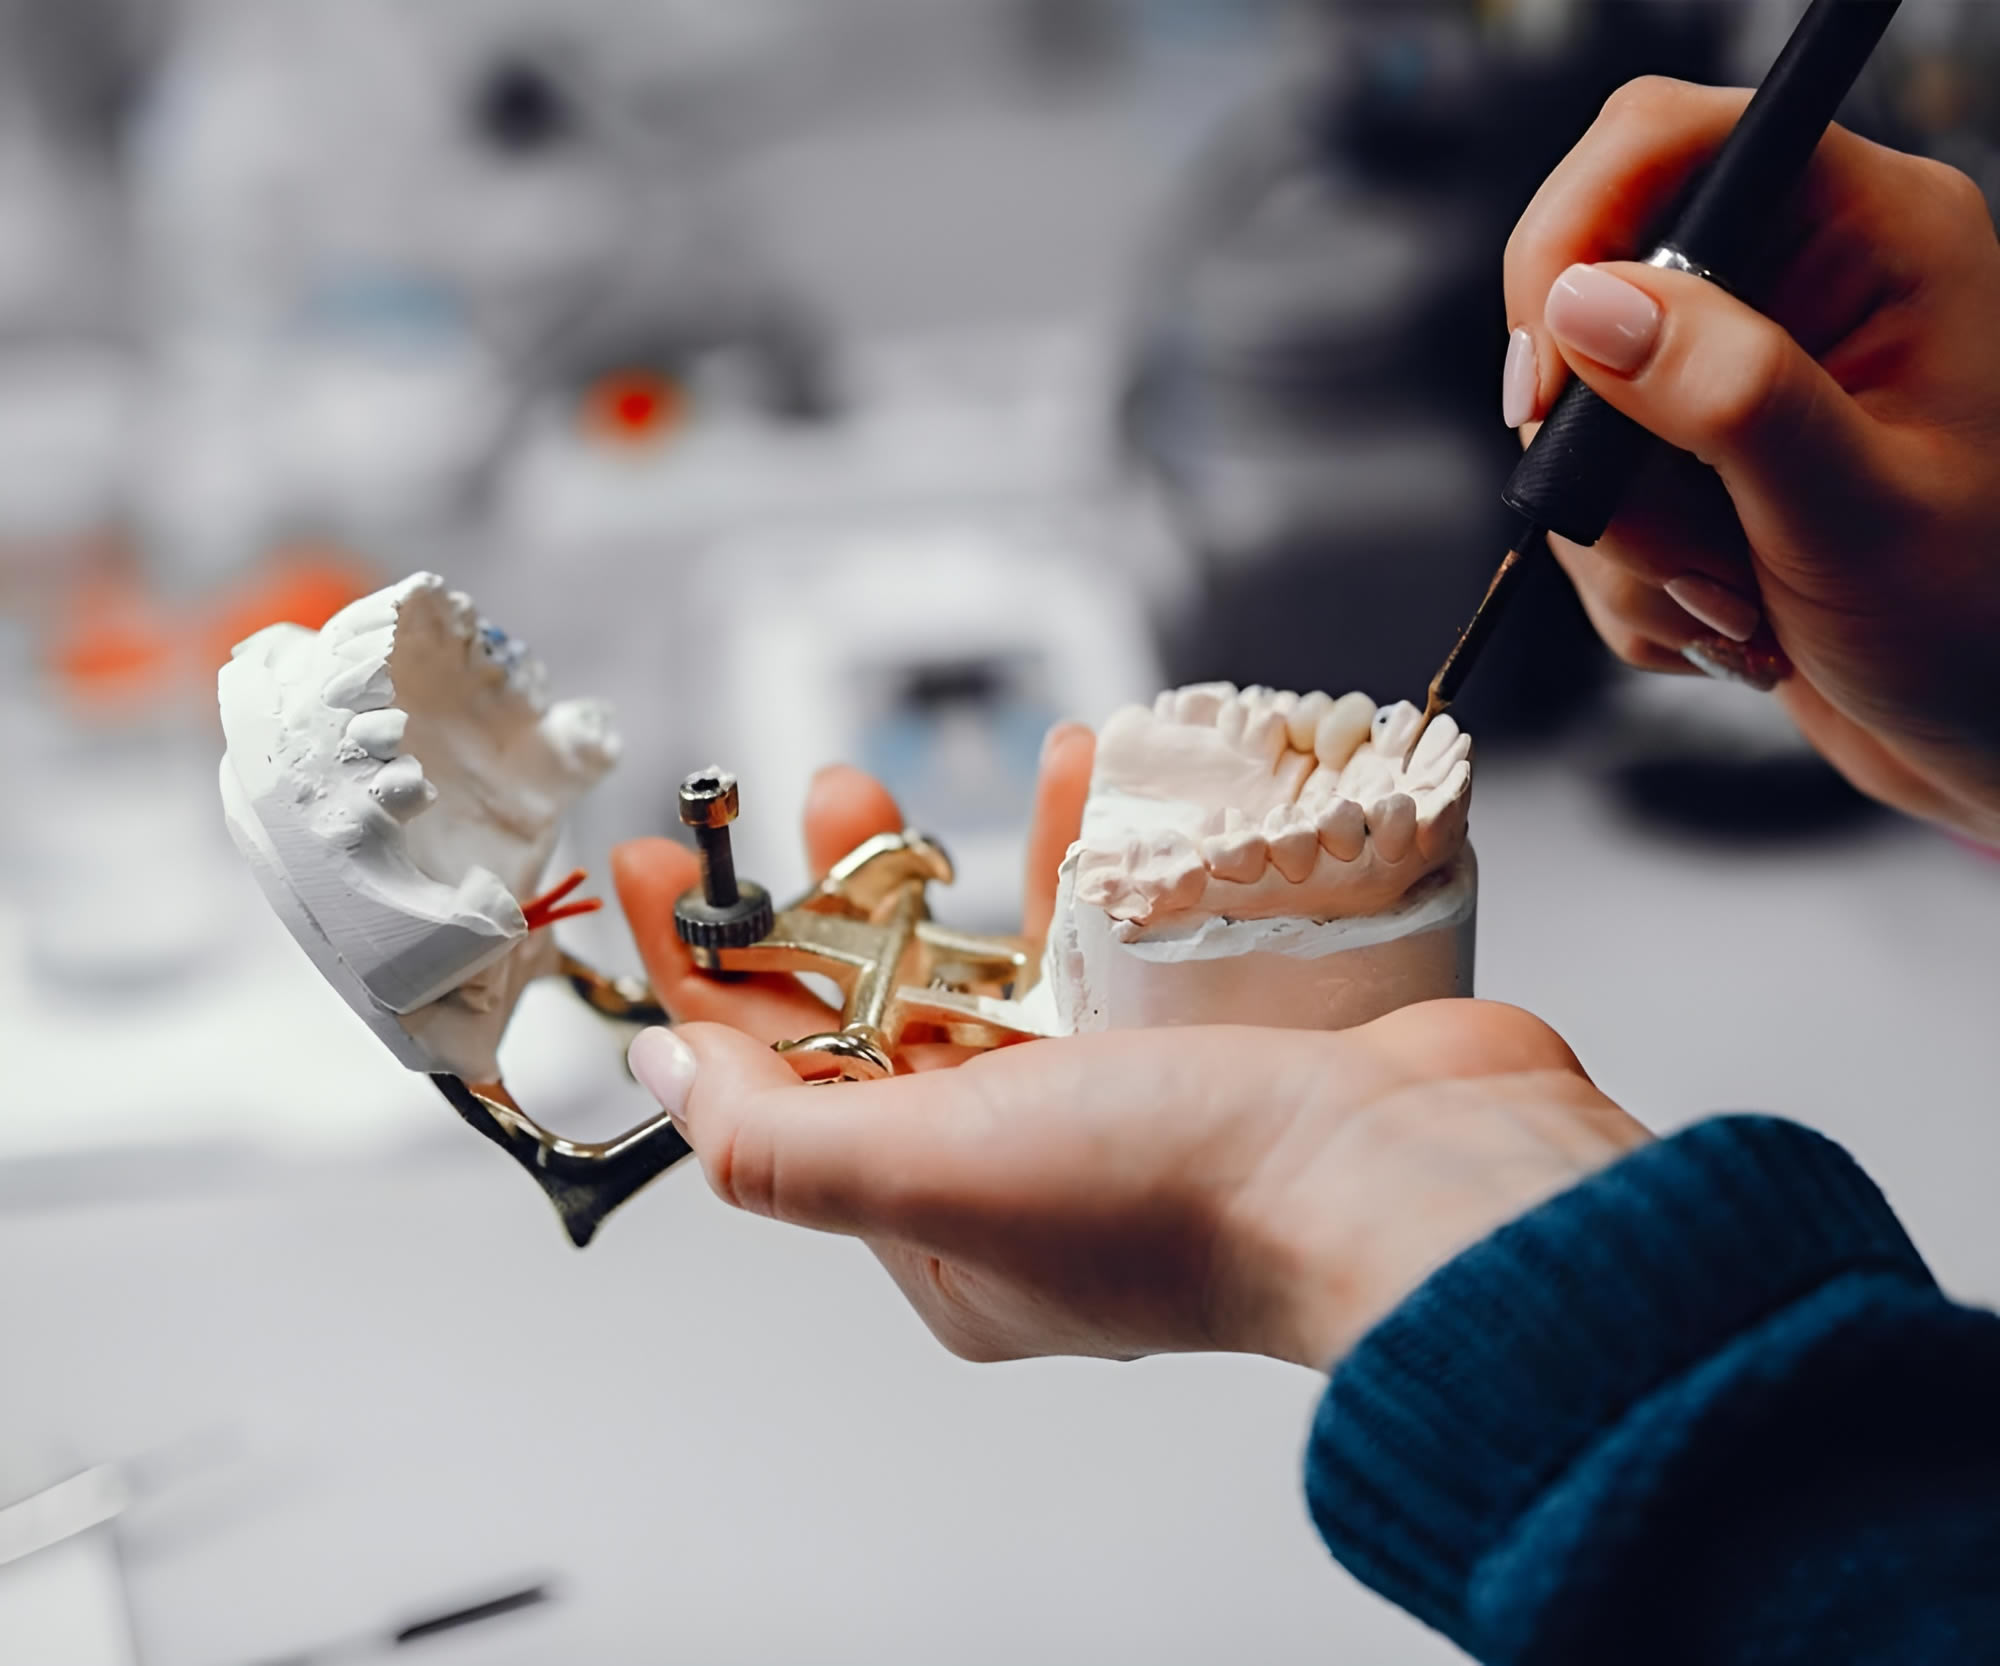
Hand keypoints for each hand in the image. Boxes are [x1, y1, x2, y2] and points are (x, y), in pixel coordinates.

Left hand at [613, 752, 1648, 1369]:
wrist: (1425, 1177)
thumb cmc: (1198, 1195)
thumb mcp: (942, 1171)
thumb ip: (782, 1136)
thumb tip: (665, 1075)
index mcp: (946, 1235)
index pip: (782, 1097)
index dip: (709, 981)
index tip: (664, 876)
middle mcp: (1027, 1177)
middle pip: (891, 1014)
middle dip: (840, 901)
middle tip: (822, 797)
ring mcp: (1123, 1107)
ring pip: (1001, 963)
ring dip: (961, 864)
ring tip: (935, 783)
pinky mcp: (1203, 1039)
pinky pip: (1110, 932)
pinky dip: (1088, 851)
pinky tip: (1081, 772)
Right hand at [1504, 77, 1999, 842]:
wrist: (1994, 743)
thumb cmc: (1984, 629)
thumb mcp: (1856, 513)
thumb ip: (1728, 396)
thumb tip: (1588, 304)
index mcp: (1870, 237)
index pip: (1662, 145)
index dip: (1569, 241)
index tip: (1545, 378)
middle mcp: (1798, 290)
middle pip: (1588, 302)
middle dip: (1602, 455)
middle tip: (1676, 541)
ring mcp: (1742, 384)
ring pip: (1578, 428)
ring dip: (1627, 547)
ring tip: (1737, 605)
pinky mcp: (1701, 469)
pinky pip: (1590, 508)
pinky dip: (1632, 588)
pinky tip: (1729, 624)